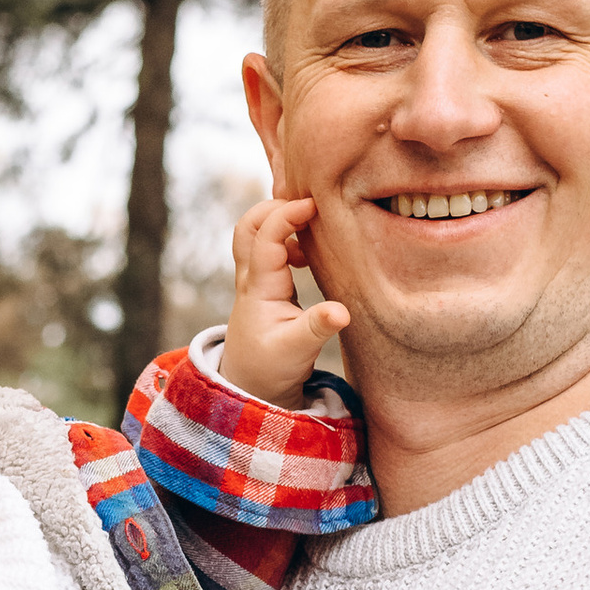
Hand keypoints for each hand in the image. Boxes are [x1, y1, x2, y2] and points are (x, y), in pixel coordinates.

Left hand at [217, 194, 348, 400]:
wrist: (251, 385)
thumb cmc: (271, 369)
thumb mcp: (297, 351)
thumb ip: (318, 328)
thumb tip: (342, 311)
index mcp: (258, 288)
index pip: (265, 236)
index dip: (287, 214)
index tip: (315, 204)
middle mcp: (251, 278)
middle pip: (247, 226)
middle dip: (274, 207)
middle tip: (309, 208)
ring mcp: (255, 279)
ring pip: (255, 234)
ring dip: (281, 222)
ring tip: (314, 231)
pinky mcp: (264, 284)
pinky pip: (267, 247)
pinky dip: (286, 238)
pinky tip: (310, 254)